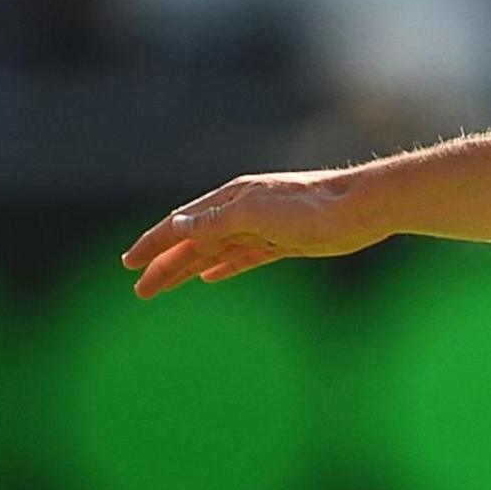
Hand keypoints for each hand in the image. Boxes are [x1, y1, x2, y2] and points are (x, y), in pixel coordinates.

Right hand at [120, 170, 382, 297]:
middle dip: (165, 265)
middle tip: (140, 290)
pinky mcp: (284, 242)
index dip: (153, 244)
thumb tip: (177, 223)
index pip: (181, 224)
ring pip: (215, 252)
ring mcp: (263, 227)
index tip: (128, 263)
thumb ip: (215, 219)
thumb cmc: (310, 207)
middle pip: (194, 242)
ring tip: (163, 287)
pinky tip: (211, 277)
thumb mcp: (255, 212)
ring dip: (188, 269)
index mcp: (231, 198)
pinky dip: (224, 266)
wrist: (361, 208)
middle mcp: (243, 211)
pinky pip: (243, 256)